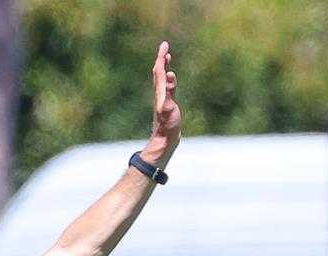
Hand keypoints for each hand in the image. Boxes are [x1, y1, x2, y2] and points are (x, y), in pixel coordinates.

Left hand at [147, 41, 181, 161]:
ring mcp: (162, 98)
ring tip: (167, 57)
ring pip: (161, 78)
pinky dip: (167, 77)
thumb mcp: (168, 108)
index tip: (164, 45)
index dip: (161, 57)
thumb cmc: (167, 125)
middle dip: (161, 58)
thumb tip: (169, 75)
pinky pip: (166, 85)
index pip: (159, 70)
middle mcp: (159, 93)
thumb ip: (169, 92)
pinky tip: (170, 76)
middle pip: (158, 72)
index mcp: (160, 92)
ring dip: (163, 66)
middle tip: (165, 46)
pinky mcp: (166, 103)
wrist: (164, 138)